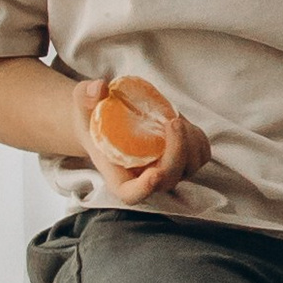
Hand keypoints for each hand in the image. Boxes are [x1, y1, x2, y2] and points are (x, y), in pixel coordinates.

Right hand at [73, 74, 210, 207]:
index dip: (145, 189)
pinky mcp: (182, 159)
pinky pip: (200, 155)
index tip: (153, 174)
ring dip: (189, 143)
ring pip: (189, 167)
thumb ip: (85, 96)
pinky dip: (198, 140)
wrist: (110, 118)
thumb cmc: (92, 117)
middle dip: (176, 152)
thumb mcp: (83, 104)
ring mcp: (166, 171)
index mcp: (118, 176)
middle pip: (168, 179)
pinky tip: (184, 123)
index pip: (132, 194)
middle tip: (172, 122)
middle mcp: (145, 179)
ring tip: (174, 119)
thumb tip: (99, 88)